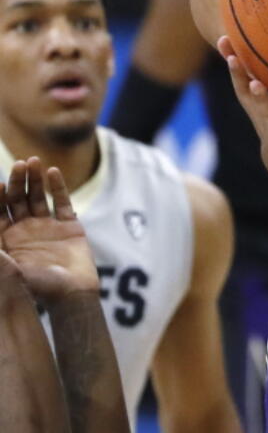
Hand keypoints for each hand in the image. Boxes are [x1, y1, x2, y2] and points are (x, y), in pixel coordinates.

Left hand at [0, 159, 98, 302]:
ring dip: (35, 180)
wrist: (70, 295)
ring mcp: (47, 226)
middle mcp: (24, 230)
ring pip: (38, 197)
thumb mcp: (7, 269)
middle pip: (17, 200)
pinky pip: (62, 202)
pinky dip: (58, 187)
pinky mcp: (68, 226)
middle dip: (16, 182)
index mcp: (6, 240)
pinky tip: (53, 172)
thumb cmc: (35, 287)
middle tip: (19, 164)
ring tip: (34, 162)